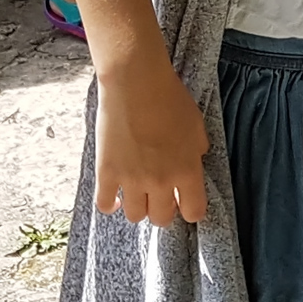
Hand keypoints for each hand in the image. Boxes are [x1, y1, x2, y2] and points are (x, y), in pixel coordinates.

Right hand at [95, 53, 209, 225]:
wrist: (136, 82)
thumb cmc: (170, 98)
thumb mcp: (197, 124)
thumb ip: (197, 150)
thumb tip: (194, 162)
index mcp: (187, 171)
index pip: (194, 212)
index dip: (190, 209)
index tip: (185, 201)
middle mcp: (160, 182)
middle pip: (162, 219)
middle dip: (163, 210)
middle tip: (159, 195)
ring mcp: (131, 180)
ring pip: (135, 216)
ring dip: (138, 206)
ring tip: (138, 192)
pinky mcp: (107, 173)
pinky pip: (105, 204)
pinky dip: (110, 205)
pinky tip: (115, 198)